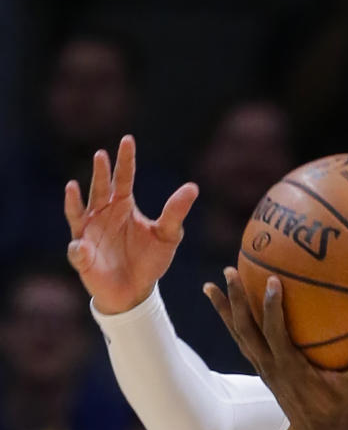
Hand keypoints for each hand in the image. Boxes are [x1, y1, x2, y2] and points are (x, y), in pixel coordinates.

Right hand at [64, 135, 197, 313]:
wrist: (135, 290)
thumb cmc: (150, 260)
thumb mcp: (168, 236)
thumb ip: (175, 212)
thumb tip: (193, 187)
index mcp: (123, 204)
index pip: (124, 177)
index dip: (126, 160)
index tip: (127, 140)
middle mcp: (103, 212)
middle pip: (100, 188)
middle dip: (101, 173)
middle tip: (102, 155)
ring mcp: (89, 232)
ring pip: (79, 211)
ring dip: (76, 200)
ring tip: (73, 186)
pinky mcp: (82, 255)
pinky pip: (77, 250)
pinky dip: (78, 248)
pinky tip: (81, 245)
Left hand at [214, 271, 347, 429]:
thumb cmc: (341, 415)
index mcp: (290, 369)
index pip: (275, 334)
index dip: (272, 308)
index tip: (272, 281)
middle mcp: (271, 369)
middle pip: (246, 330)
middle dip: (235, 301)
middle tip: (227, 272)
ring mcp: (265, 372)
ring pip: (239, 337)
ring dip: (225, 312)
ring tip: (210, 287)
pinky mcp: (266, 375)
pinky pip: (246, 344)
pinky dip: (236, 326)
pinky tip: (233, 311)